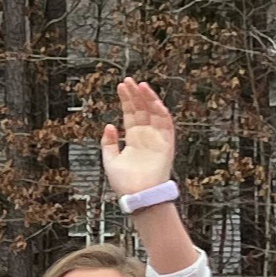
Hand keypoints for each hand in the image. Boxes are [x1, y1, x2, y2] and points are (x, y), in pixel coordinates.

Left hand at [100, 77, 178, 196]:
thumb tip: (109, 126)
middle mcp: (146, 137)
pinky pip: (166, 124)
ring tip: (140, 85)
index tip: (121, 86)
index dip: (126, 100)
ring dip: (148, 99)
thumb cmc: (125, 183)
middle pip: (142, 110)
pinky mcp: (166, 144)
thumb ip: (108, 143)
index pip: (130, 114)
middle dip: (135, 95)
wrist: (138, 196)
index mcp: (133, 139)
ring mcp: (156, 139)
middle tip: (129, 80)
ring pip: (154, 113)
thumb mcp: (110, 160)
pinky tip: (154, 100)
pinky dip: (161, 111)